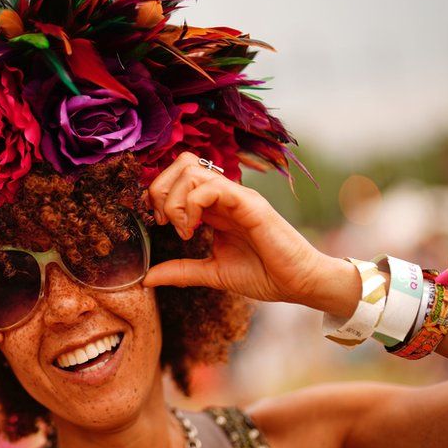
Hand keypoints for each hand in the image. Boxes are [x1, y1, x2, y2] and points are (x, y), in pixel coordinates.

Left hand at [143, 152, 357, 314]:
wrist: (300, 283)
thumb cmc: (264, 275)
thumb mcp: (212, 273)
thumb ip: (181, 271)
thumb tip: (147, 278)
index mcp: (215, 207)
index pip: (179, 177)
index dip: (160, 194)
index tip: (159, 224)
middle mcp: (225, 195)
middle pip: (182, 163)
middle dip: (161, 190)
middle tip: (165, 222)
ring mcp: (237, 196)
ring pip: (192, 170)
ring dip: (176, 200)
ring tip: (182, 229)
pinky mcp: (250, 204)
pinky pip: (213, 187)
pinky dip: (193, 205)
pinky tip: (194, 229)